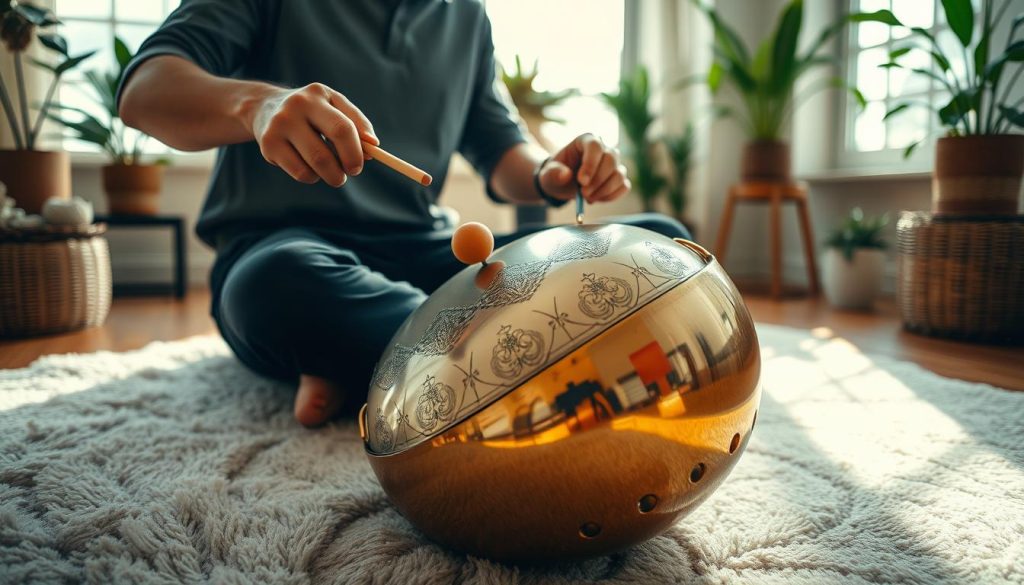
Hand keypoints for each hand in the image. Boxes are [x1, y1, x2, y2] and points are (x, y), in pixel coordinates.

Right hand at [246, 83, 377, 186]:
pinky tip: (309, 166)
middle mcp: (295, 107)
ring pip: (314, 165)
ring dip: (329, 175)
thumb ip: (357, 123)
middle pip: (324, 153)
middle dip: (342, 170)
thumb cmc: (311, 111)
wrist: (265, 108)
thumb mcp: (335, 106)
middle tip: (347, 175)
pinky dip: (312, 176)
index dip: (355, 152)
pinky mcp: (268, 145)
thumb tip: (373, 146)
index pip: (342, 128)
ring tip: (330, 170)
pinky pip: (300, 173)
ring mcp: (279, 126)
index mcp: (317, 95)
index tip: (360, 166)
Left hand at [537, 133, 630, 203]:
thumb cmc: (555, 175)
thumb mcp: (547, 175)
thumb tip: (566, 174)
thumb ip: (553, 173)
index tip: (581, 182)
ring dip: (604, 190)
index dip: (590, 164)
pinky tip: (597, 198)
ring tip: (587, 198)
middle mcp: (603, 149)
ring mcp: (613, 163)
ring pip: (619, 174)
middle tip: (583, 194)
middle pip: (611, 160)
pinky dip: (611, 196)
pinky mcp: (618, 178)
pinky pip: (624, 186)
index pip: (595, 146)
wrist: (562, 184)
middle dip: (597, 180)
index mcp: (585, 140)